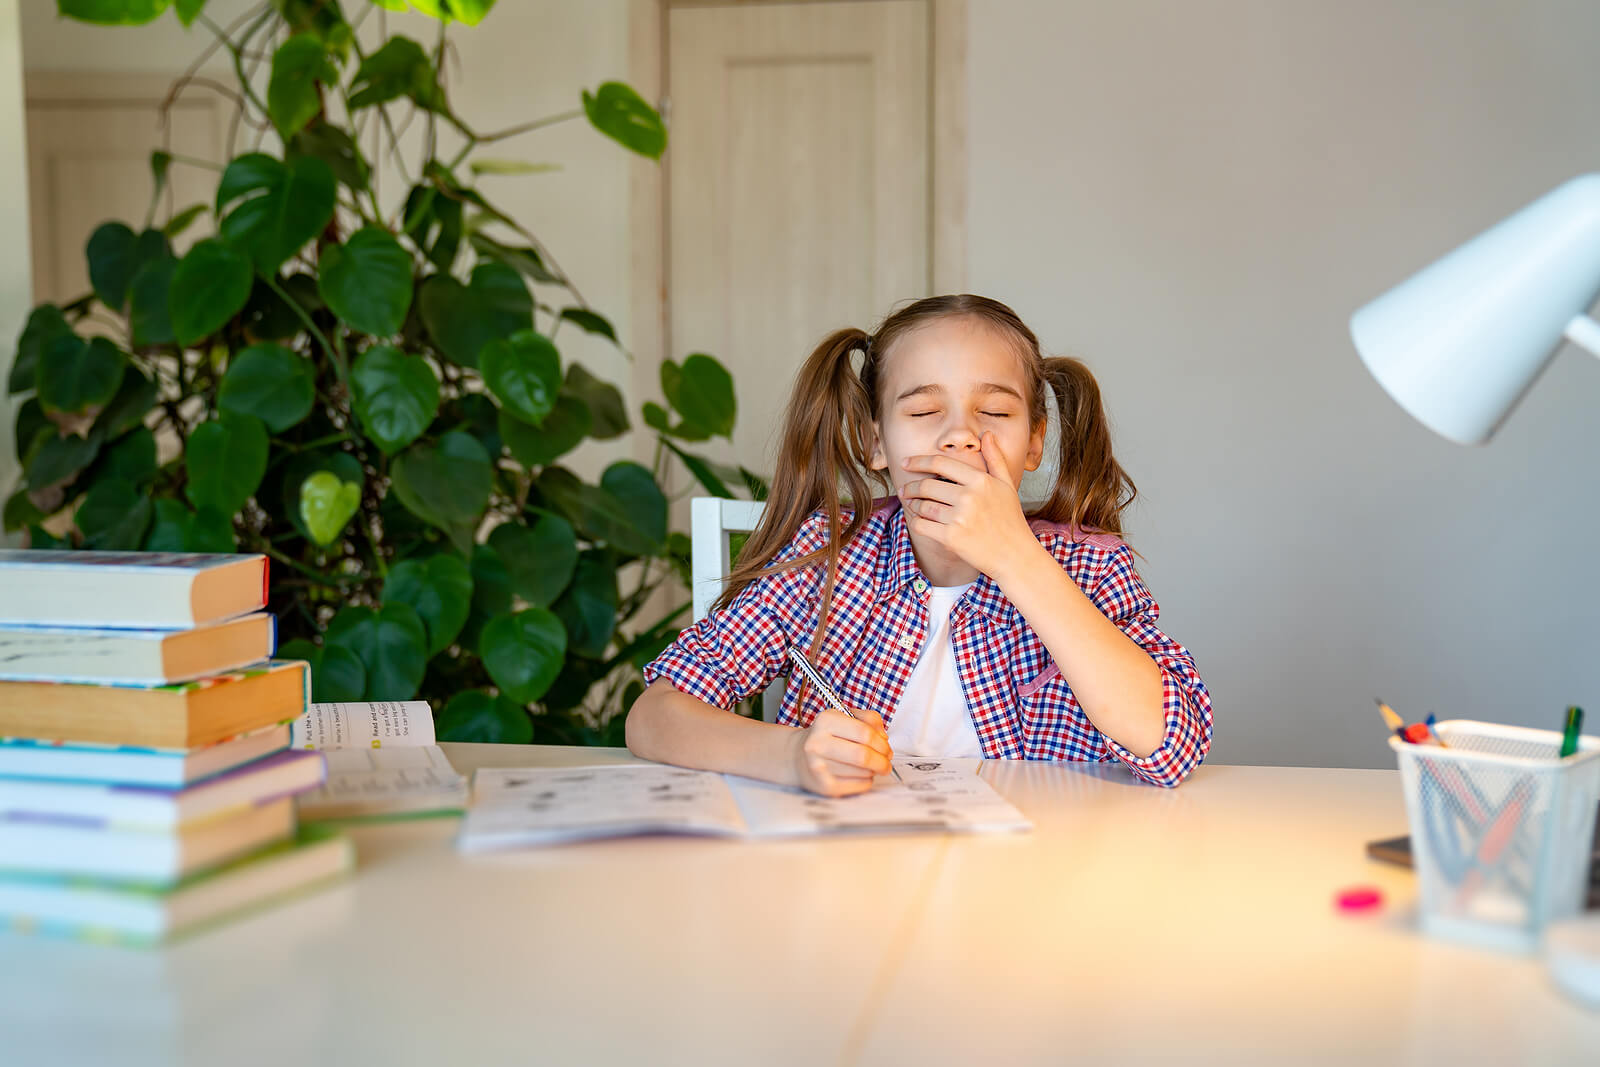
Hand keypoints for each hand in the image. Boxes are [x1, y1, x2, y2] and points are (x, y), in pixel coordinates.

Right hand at [790, 707, 893, 796]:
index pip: (864, 733)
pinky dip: (866, 781)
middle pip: (863, 756)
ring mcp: (819, 767)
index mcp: (825, 721)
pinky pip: (858, 786)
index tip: (886, 748)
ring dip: (873, 771)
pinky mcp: (824, 786)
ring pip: (863, 772)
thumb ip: (869, 720)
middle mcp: (818, 743)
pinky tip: (859, 775)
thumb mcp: (844, 717)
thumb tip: (884, 738)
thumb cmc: (827, 736)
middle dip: (882, 761)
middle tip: (886, 763)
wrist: (798, 756)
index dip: (882, 743)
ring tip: (868, 767)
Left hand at [899, 432, 1037, 579]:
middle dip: (911, 487)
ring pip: (923, 506)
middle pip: (926, 486)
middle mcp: (969, 497)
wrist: (1015, 555)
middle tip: (904, 490)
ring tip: (912, 505)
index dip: (918, 461)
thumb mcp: (1007, 485)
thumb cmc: (1011, 520)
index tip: (906, 463)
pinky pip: (921, 525)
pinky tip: (918, 520)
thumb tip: (986, 434)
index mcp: (980, 481)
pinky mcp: (951, 538)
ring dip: (913, 505)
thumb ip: (995, 459)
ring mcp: (959, 518)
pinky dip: (916, 522)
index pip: (940, 464)